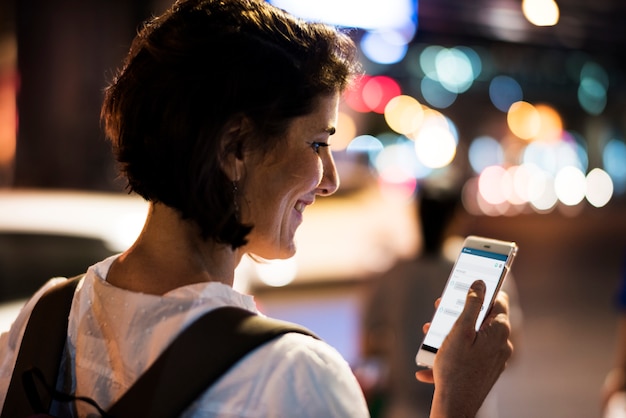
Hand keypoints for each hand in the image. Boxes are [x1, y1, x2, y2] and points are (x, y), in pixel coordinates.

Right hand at [418, 280, 512, 417]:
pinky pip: (471, 354)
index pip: (499, 300)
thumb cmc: (455, 368)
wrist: (456, 405)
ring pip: (474, 336)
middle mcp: (502, 343)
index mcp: (499, 330)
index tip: (468, 287)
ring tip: (431, 336)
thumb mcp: (460, 330)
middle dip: (460, 313)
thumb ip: (472, 304)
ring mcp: (495, 358)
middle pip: (483, 318)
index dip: (484, 291)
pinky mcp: (487, 370)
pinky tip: (433, 362)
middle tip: (440, 311)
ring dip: (452, 333)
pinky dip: (454, 353)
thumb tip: (480, 283)